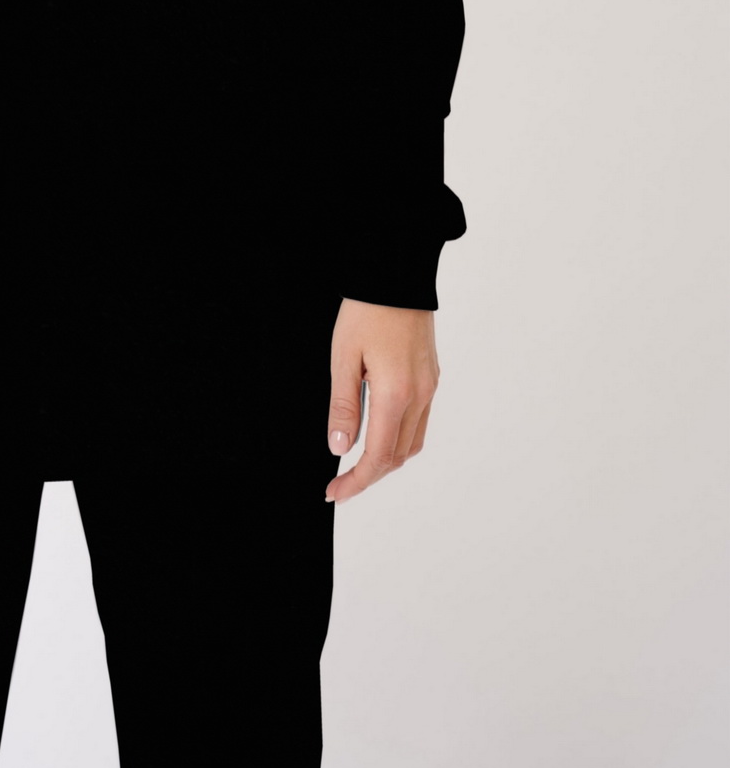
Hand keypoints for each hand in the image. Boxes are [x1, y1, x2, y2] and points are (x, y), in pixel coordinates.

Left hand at [324, 299, 439, 504]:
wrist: (397, 275)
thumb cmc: (366, 311)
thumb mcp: (343, 358)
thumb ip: (343, 407)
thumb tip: (340, 448)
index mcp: (396, 393)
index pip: (378, 457)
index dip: (357, 481)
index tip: (335, 491)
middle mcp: (420, 396)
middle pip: (398, 457)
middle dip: (369, 476)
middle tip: (340, 483)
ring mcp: (430, 388)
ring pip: (412, 443)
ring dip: (386, 460)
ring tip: (357, 463)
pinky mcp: (432, 378)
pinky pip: (419, 422)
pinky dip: (399, 439)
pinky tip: (379, 433)